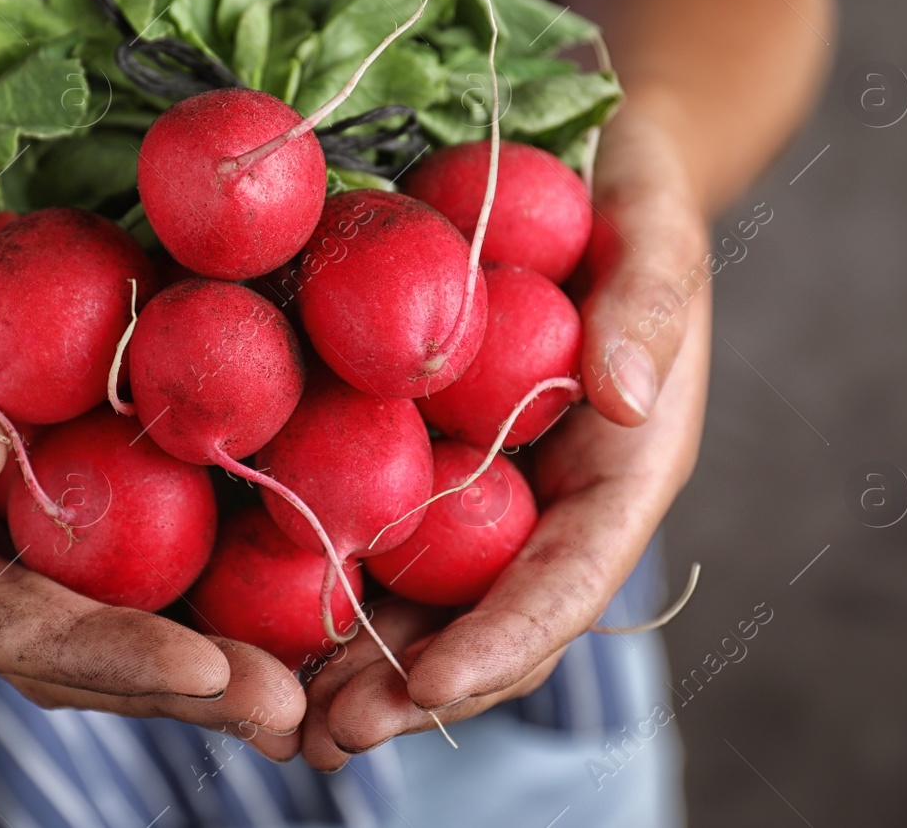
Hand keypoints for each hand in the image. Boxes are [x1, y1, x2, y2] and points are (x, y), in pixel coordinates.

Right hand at [0, 116, 305, 756]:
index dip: (97, 650)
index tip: (207, 673)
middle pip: (58, 644)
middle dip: (172, 681)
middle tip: (290, 714)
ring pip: (98, 601)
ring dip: (199, 639)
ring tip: (309, 673)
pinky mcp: (32, 458)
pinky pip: (115, 521)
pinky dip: (192, 551)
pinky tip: (278, 555)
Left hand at [307, 110, 712, 766]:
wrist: (581, 170)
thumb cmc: (629, 196)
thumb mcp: (654, 230)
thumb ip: (652, 305)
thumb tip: (628, 398)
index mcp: (619, 471)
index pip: (567, 578)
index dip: (503, 640)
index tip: (426, 685)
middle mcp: (549, 501)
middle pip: (486, 621)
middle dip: (411, 690)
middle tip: (323, 735)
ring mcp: (484, 489)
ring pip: (424, 603)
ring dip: (357, 669)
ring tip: (279, 718)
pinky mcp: (423, 457)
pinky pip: (375, 533)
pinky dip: (322, 585)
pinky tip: (252, 622)